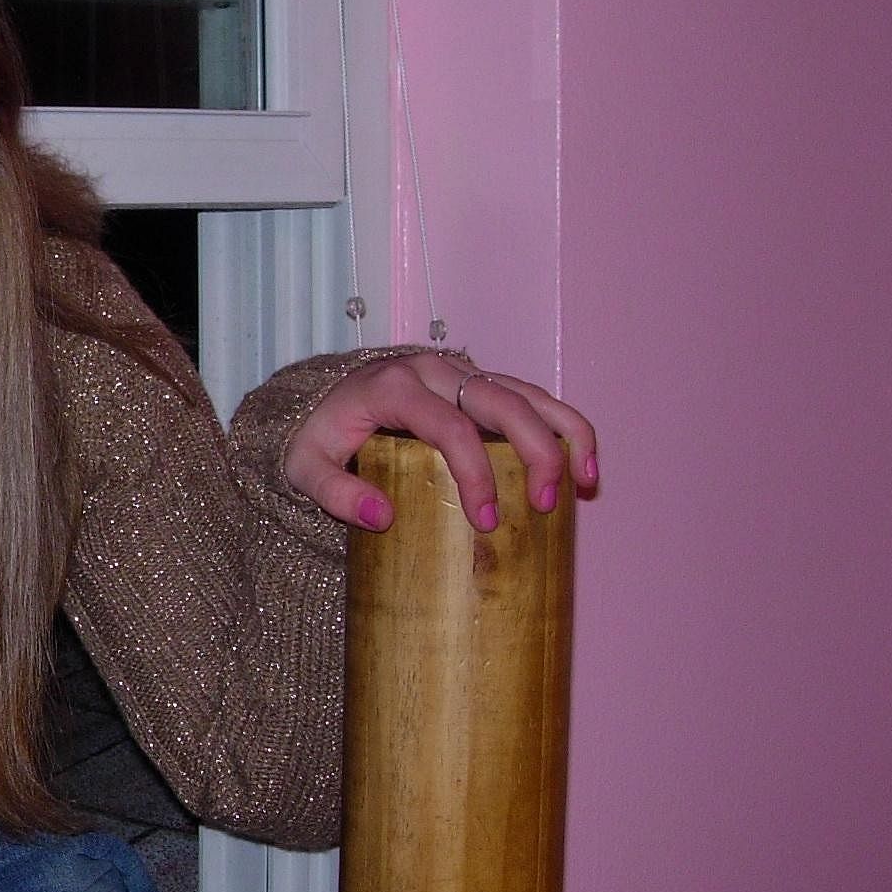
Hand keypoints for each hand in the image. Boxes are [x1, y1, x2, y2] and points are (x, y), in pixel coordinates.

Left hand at [282, 353, 597, 532]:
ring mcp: (460, 373)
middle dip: (535, 453)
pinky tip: (581, 462)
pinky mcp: (477, 384)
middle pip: (502, 402)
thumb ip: (335, 492)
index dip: (476, 473)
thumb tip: (382, 517)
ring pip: (527, 393)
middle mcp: (434, 371)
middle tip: (544, 506)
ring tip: (586, 481)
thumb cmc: (317, 435)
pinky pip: (529, 398)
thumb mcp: (306, 467)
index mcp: (394, 387)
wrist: (319, 401)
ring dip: (564, 433)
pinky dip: (562, 425)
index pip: (450, 427)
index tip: (486, 520)